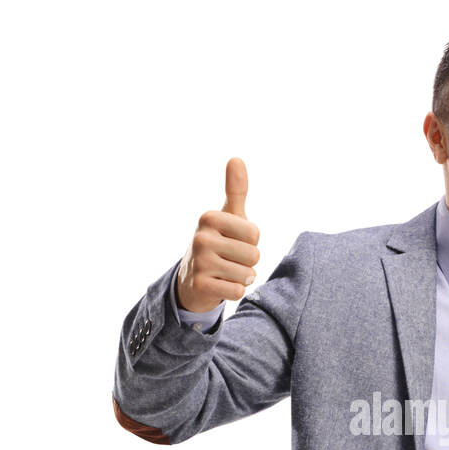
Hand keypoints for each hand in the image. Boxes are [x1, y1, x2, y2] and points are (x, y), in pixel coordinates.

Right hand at [176, 157, 261, 312]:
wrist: (193, 279)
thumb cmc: (218, 243)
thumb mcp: (228, 216)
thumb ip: (236, 190)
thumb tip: (236, 158)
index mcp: (209, 217)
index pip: (254, 234)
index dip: (250, 242)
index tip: (233, 242)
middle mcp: (201, 238)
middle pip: (253, 255)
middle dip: (247, 262)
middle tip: (229, 260)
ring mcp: (199, 262)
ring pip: (247, 274)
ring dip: (242, 277)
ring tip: (225, 272)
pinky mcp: (200, 286)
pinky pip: (238, 291)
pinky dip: (234, 291)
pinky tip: (220, 285)